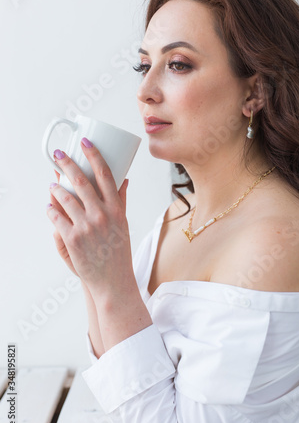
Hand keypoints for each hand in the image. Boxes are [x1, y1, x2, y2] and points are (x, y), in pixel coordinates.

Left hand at [46, 138, 134, 298]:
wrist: (113, 280)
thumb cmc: (119, 251)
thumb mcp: (124, 224)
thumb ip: (121, 200)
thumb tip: (123, 178)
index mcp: (116, 209)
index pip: (105, 174)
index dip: (94, 155)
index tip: (85, 142)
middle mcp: (102, 215)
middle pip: (81, 181)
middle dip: (66, 163)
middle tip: (58, 154)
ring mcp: (86, 226)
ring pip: (64, 198)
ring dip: (55, 188)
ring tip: (52, 185)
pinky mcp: (72, 239)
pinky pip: (56, 218)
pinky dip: (51, 210)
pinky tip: (49, 207)